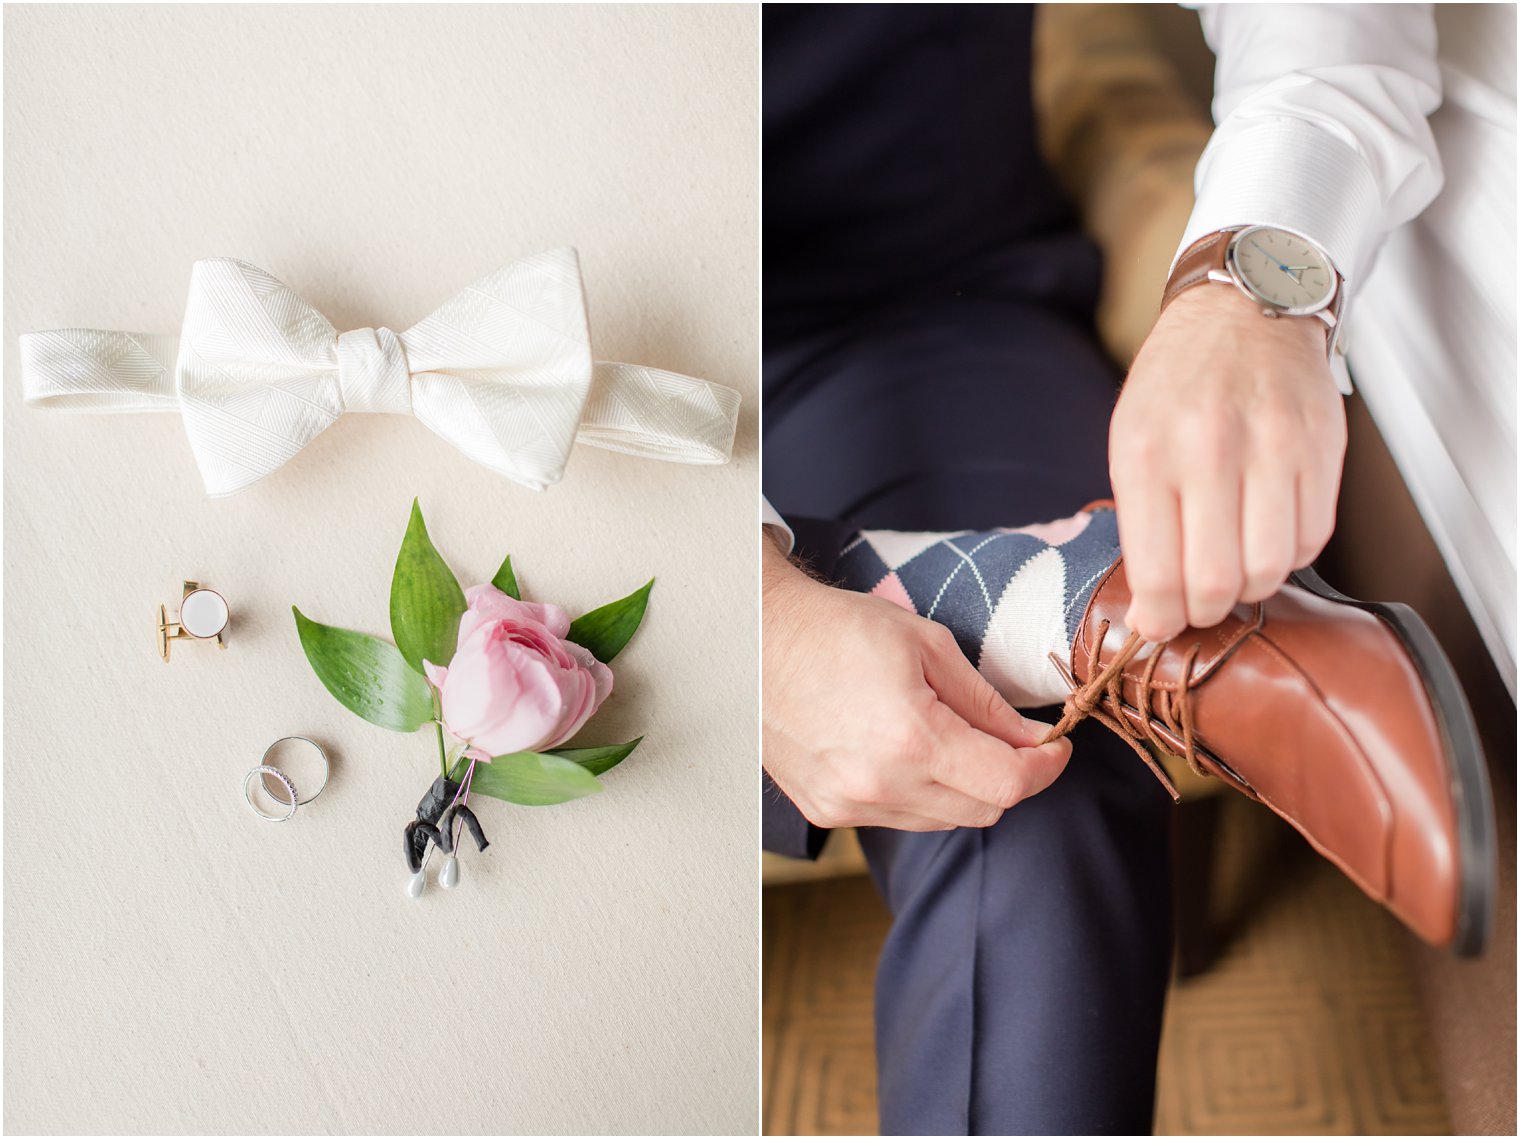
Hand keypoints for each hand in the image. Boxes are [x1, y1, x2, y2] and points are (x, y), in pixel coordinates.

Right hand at [762, 536, 1071, 830]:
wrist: (755, 640)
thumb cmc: (837, 630)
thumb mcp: (927, 645)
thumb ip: (987, 703)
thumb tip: (1033, 740)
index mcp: (910, 739)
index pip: (1007, 785)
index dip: (1045, 768)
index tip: (1054, 747)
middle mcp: (878, 786)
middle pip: (982, 811)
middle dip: (1007, 776)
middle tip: (1009, 737)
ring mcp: (848, 805)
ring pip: (942, 820)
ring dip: (962, 787)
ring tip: (945, 735)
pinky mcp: (827, 811)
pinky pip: (899, 818)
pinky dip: (918, 793)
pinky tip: (902, 750)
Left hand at [1110, 284, 1346, 640]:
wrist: (1243, 309)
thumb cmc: (1177, 383)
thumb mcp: (1131, 440)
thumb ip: (1140, 524)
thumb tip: (1153, 611)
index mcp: (1148, 452)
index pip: (1157, 572)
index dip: (1159, 618)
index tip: (1156, 626)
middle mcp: (1210, 449)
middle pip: (1218, 582)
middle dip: (1204, 612)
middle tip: (1196, 605)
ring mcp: (1273, 447)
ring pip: (1271, 568)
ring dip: (1250, 587)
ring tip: (1231, 567)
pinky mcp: (1322, 449)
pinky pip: (1313, 539)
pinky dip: (1289, 554)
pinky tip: (1265, 533)